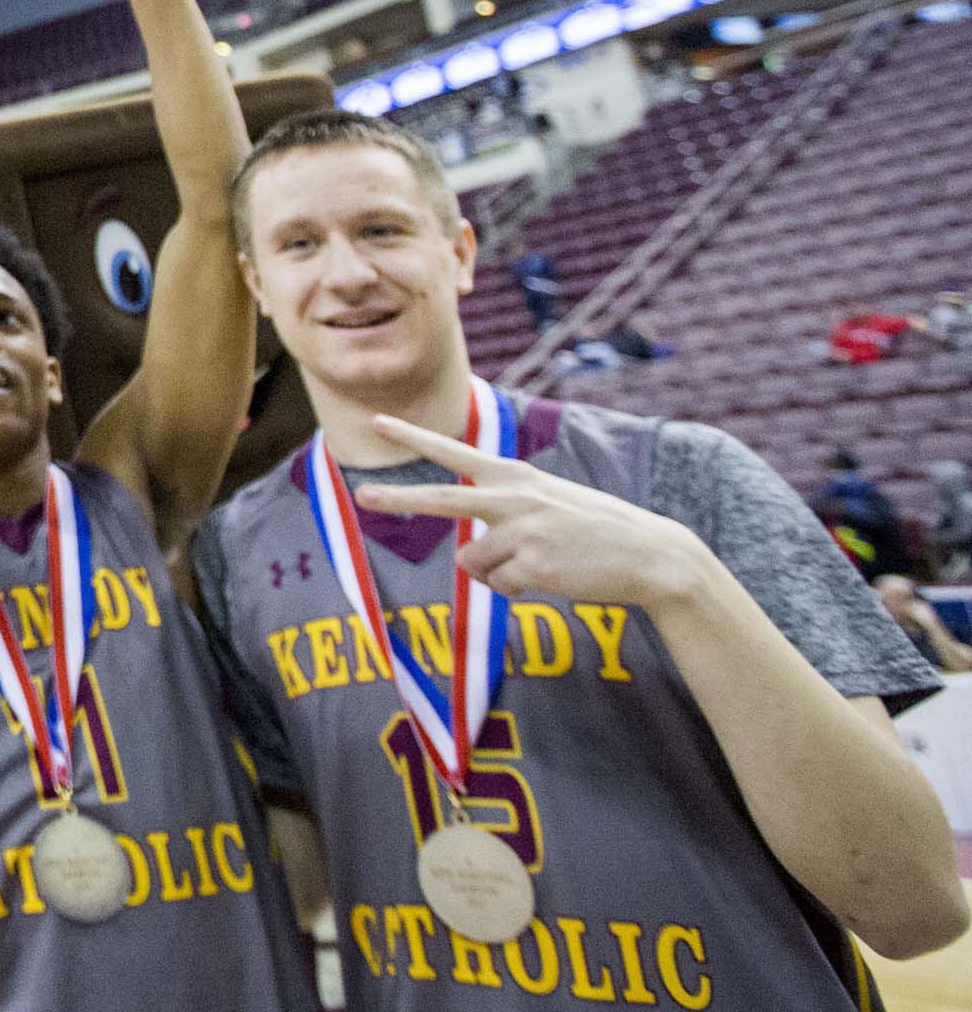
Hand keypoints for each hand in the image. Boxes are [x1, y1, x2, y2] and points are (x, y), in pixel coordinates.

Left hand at [351, 411, 716, 612]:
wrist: (649, 555)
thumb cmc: (595, 530)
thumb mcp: (549, 503)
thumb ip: (505, 514)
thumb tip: (468, 557)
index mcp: (516, 476)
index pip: (454, 451)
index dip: (414, 437)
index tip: (378, 421)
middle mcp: (513, 497)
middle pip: (441, 499)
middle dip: (398, 498)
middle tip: (362, 496)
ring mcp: (522, 529)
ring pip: (474, 563)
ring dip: (499, 573)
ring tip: (543, 562)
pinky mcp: (531, 563)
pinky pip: (500, 585)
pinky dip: (518, 590)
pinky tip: (552, 577)